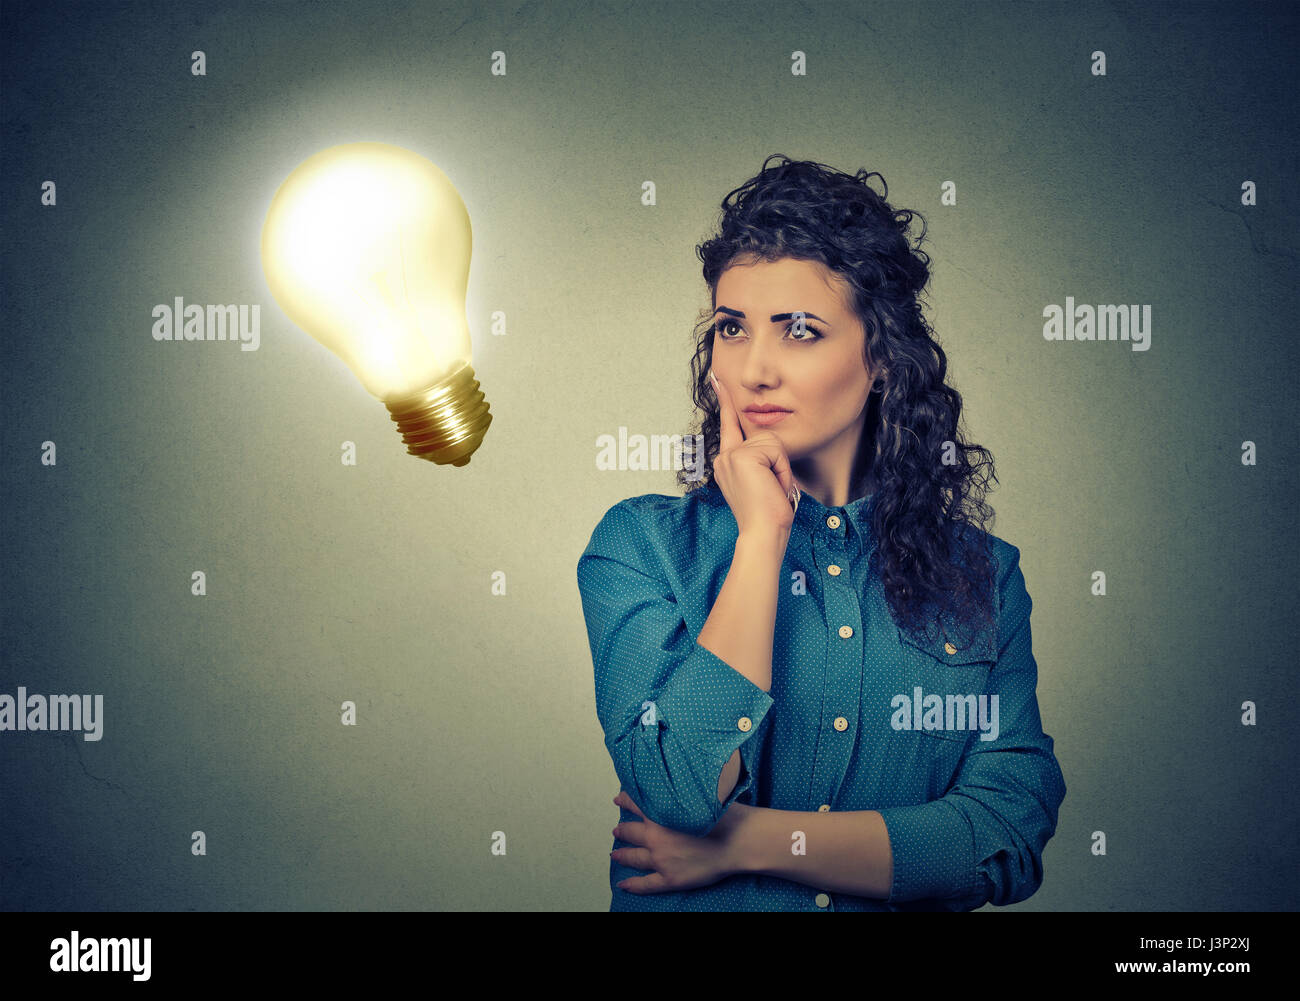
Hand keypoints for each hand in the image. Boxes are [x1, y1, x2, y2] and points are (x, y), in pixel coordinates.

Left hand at [611, 790, 748, 893]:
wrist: (736, 840)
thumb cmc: (723, 815)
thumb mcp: (697, 794)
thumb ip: (679, 793)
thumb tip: (673, 783)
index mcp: (661, 815)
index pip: (636, 804)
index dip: (625, 801)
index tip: (618, 799)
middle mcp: (655, 837)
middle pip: (631, 833)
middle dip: (622, 831)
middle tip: (616, 830)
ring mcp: (660, 860)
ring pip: (635, 857)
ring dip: (623, 855)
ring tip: (615, 854)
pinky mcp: (669, 879)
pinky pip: (646, 884)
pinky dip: (633, 885)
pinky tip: (623, 885)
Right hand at [709, 368, 799, 536]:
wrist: (762, 532)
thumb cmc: (767, 514)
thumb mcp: (762, 482)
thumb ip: (760, 461)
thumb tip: (769, 447)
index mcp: (727, 462)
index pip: (729, 425)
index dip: (724, 400)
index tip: (717, 379)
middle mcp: (724, 457)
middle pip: (765, 438)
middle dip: (778, 464)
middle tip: (772, 490)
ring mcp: (730, 455)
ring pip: (772, 444)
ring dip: (780, 469)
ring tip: (772, 490)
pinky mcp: (742, 456)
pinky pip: (776, 451)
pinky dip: (781, 471)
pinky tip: (772, 487)